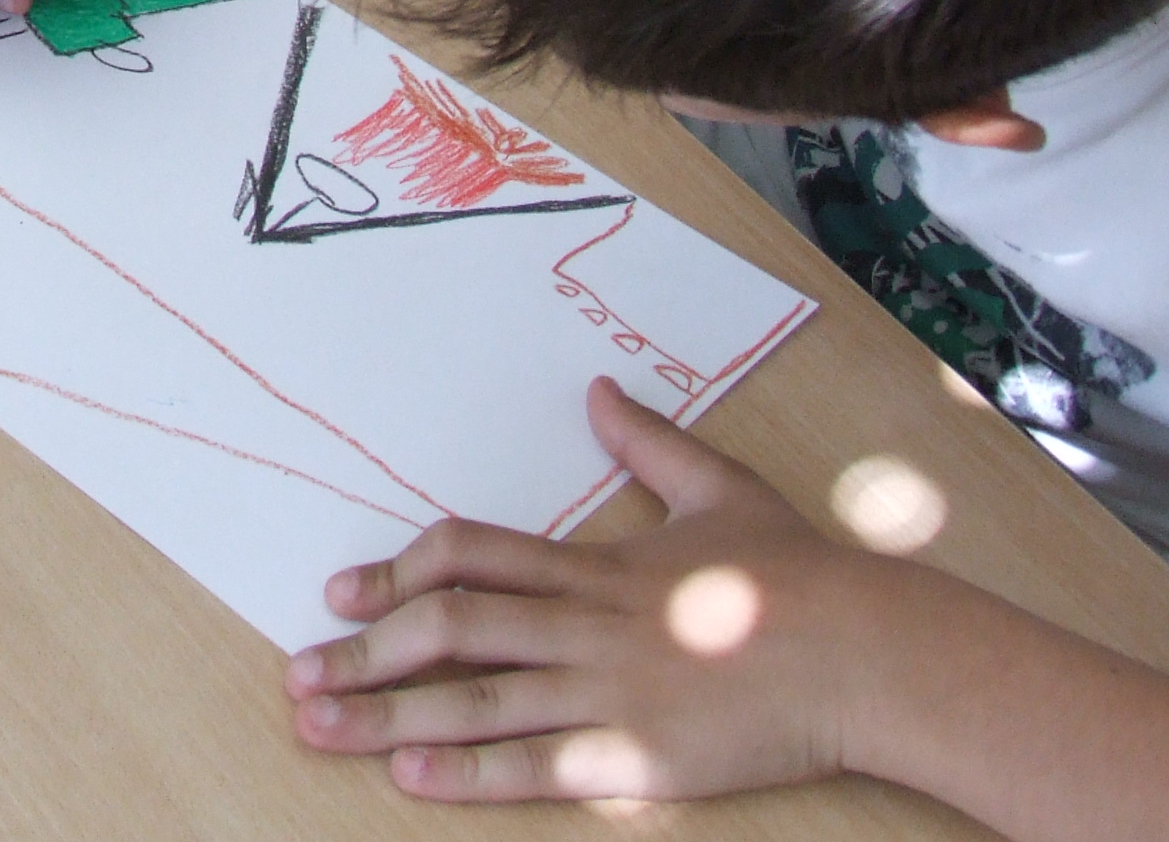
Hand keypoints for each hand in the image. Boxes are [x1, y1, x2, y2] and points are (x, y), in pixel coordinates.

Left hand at [286, 380, 911, 805]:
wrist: (870, 653)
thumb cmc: (802, 573)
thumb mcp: (721, 487)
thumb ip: (651, 443)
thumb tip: (601, 391)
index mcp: (597, 564)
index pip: (470, 554)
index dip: (397, 571)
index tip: (343, 593)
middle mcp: (586, 624)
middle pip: (450, 627)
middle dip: (366, 651)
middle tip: (298, 670)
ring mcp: (608, 692)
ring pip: (474, 699)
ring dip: (387, 714)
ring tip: (318, 727)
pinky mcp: (638, 757)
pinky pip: (536, 765)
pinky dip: (467, 773)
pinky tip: (410, 778)